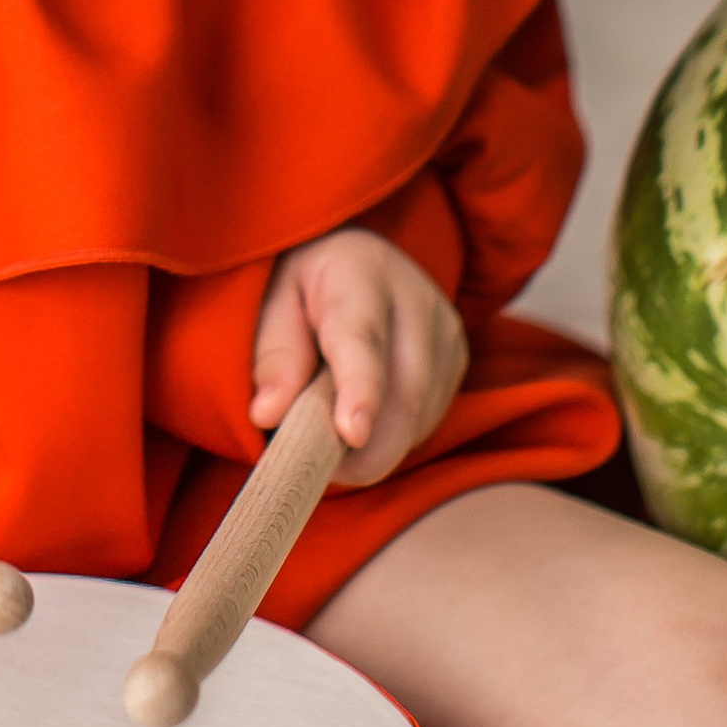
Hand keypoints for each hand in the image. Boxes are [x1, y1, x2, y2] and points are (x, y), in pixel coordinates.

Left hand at [250, 228, 468, 488]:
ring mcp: (445, 330)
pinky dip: (392, 436)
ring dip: (376, 445)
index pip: (362, 338)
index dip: (359, 390)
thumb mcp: (272, 301)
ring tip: (331, 433)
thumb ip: (274, 355)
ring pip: (419, 415)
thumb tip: (268, 415)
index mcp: (360, 272)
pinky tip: (364, 419)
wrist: (355, 254)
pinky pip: (427, 420)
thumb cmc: (304, 283)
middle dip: (366, 449)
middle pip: (405, 391)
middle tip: (319, 472)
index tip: (351, 433)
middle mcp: (415, 299)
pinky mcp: (457, 358)